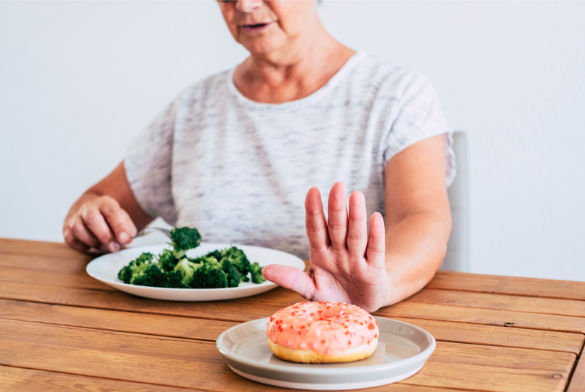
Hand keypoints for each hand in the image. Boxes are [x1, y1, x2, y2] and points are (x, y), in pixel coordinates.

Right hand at [63, 194, 136, 253]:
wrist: (89, 209)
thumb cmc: (108, 217)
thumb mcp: (121, 217)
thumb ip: (127, 227)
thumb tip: (128, 236)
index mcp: (104, 203)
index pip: (112, 212)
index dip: (120, 227)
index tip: (126, 239)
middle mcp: (87, 208)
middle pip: (92, 219)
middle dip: (105, 236)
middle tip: (115, 247)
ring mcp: (75, 218)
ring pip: (78, 230)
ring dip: (93, 242)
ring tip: (104, 247)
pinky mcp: (66, 229)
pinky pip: (72, 240)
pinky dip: (84, 247)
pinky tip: (93, 246)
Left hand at [263, 182, 388, 311]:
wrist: (359, 310)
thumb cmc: (333, 294)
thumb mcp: (310, 289)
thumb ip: (291, 279)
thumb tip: (265, 270)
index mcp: (321, 253)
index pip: (316, 229)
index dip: (314, 211)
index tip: (312, 191)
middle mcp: (339, 251)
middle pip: (337, 227)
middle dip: (336, 207)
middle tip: (338, 185)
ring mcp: (357, 259)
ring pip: (356, 235)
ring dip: (356, 216)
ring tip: (356, 196)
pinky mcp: (374, 271)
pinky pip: (375, 250)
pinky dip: (376, 235)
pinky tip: (375, 217)